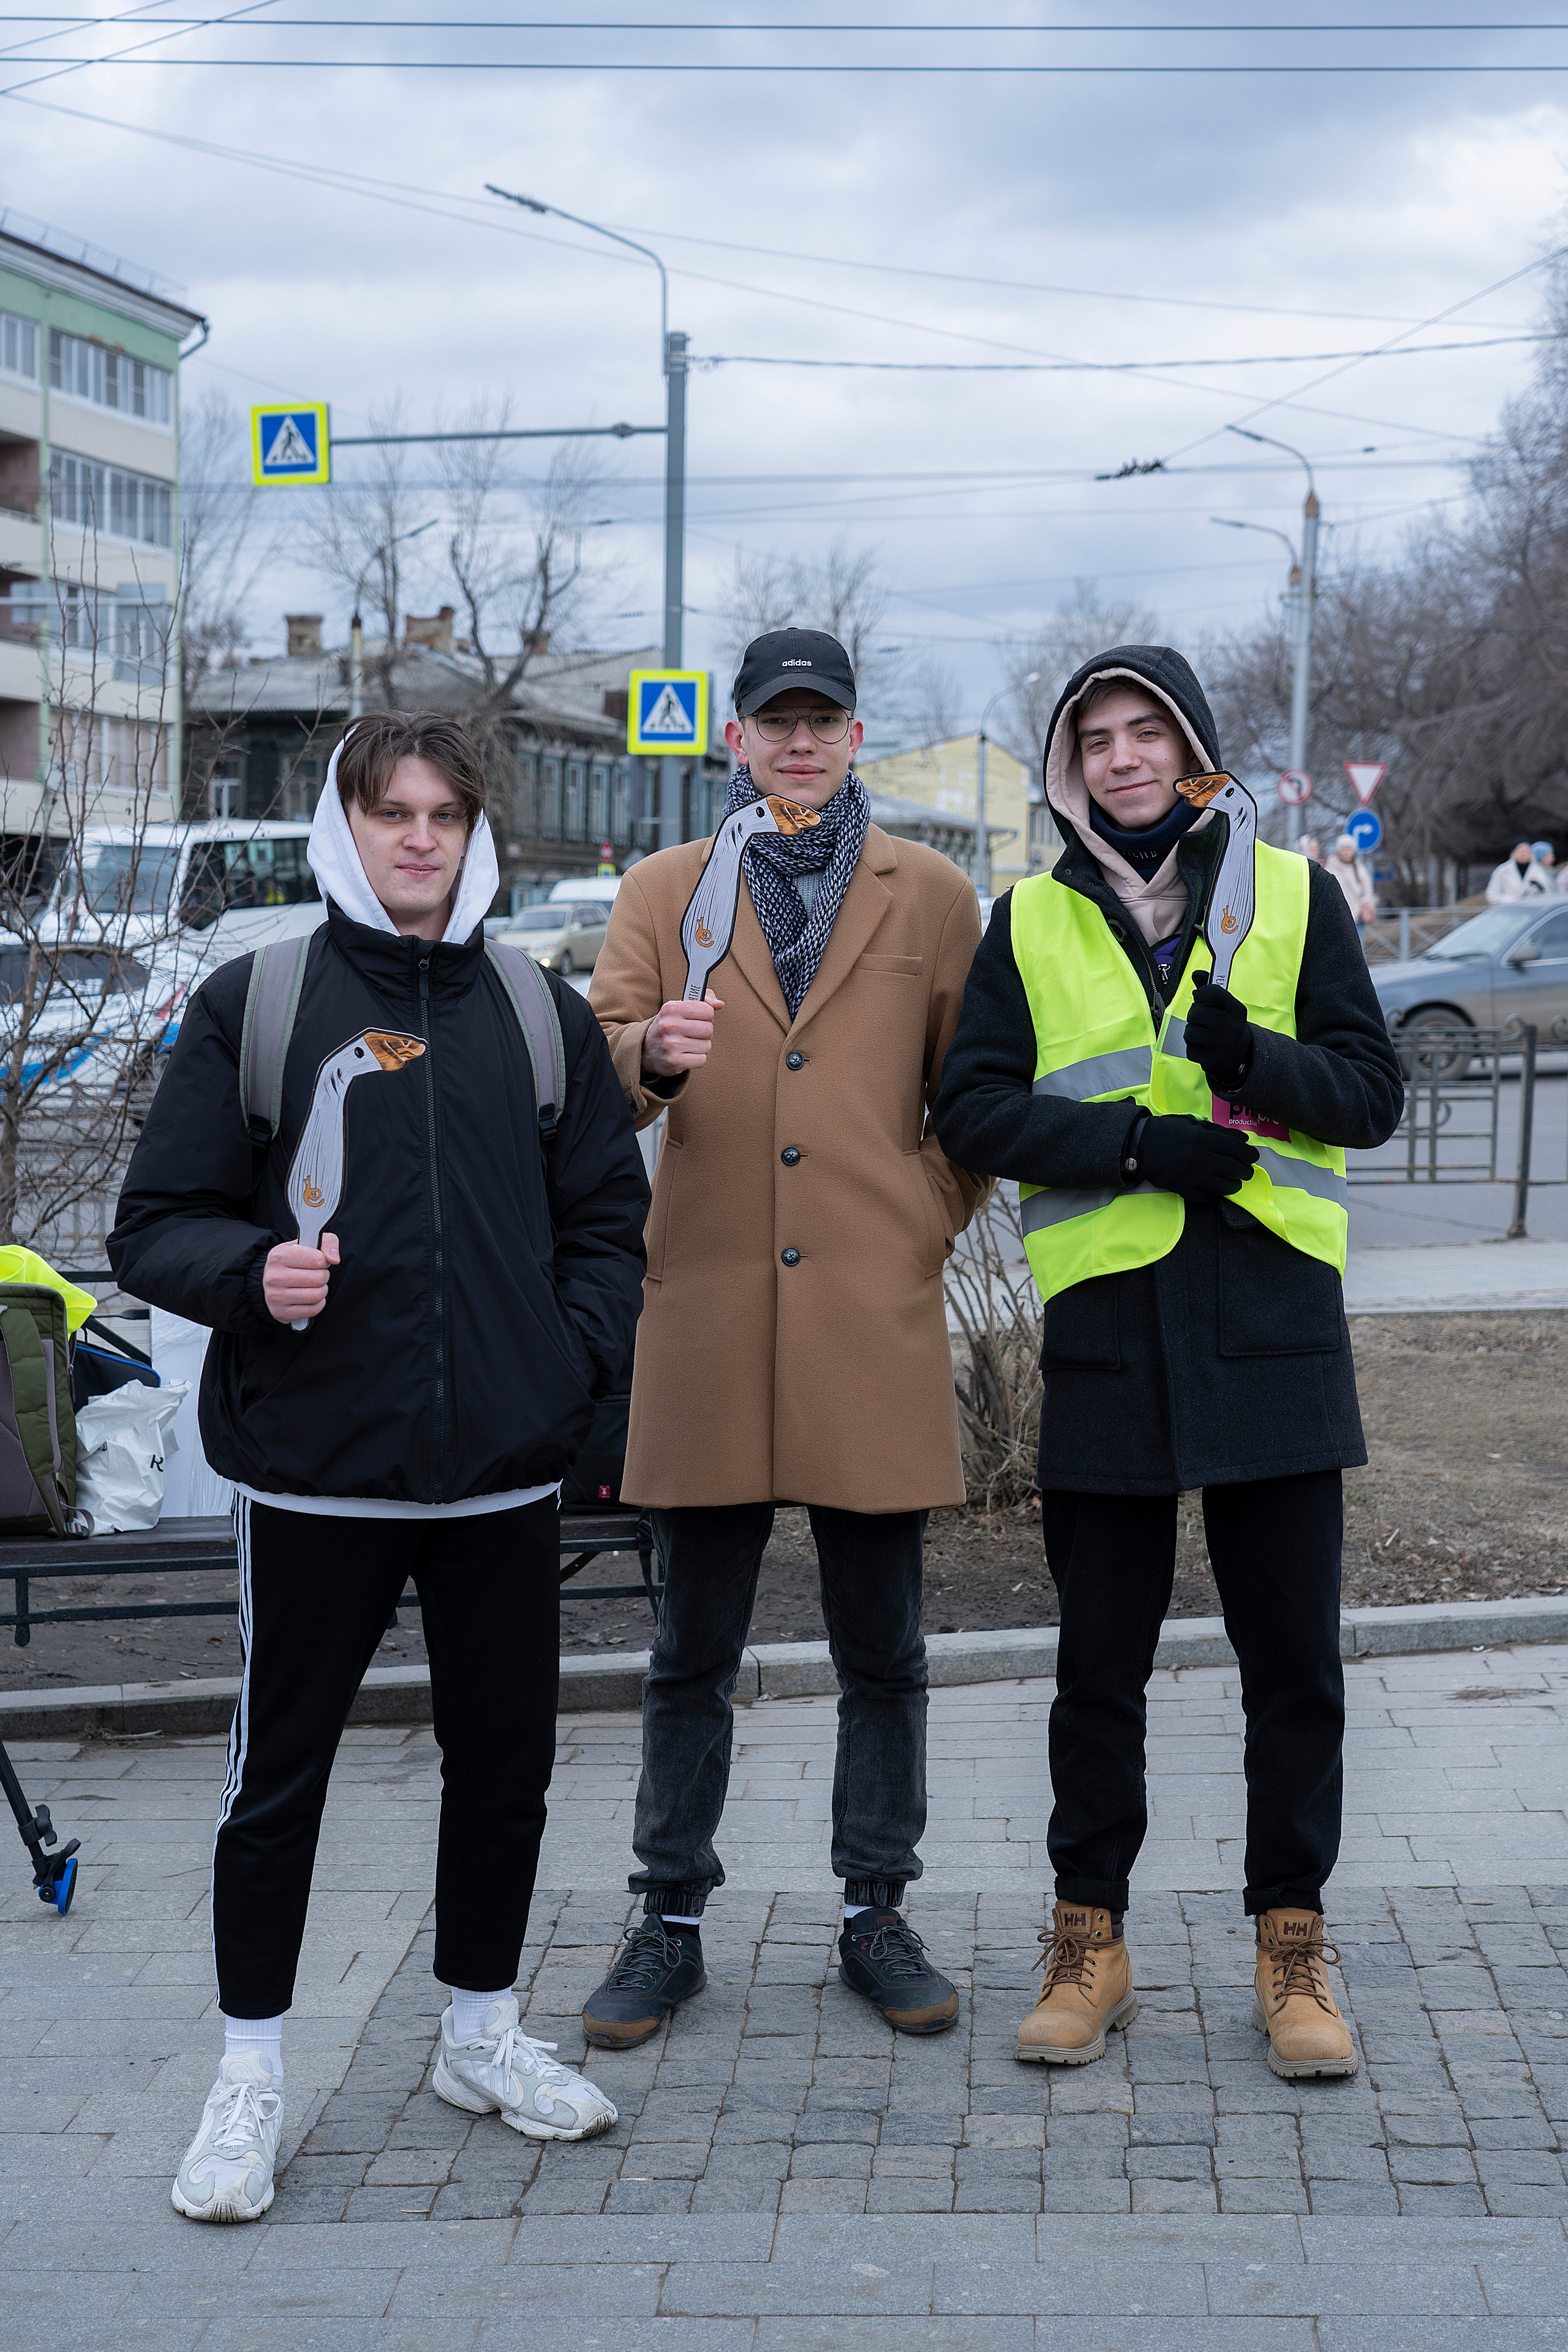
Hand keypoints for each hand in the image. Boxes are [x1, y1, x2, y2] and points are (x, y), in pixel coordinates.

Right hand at [264, 1233, 338, 1323]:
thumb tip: (334, 1258)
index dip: (324, 1261)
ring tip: (313, 1285)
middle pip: (319, 1278)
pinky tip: (309, 1297)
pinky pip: (313, 1310)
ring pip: (317, 1295)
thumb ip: (326, 1242)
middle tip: (316, 1274)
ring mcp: (276, 1296)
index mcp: (279, 1256)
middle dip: (323, 1276)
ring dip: (321, 1290)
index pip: (317, 1259)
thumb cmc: (291, 1262)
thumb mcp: (306, 1244)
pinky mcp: (281, 1312)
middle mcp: (274, 1276)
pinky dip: (317, 1303)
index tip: (318, 1261)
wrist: (270, 1282)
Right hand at [642, 991, 722, 1077]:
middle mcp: (669, 1025)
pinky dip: (697, 1059)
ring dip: (701, 1046)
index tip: (698, 1019)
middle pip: (708, 1029)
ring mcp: (670, 1045)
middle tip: (693, 1034)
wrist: (647, 1049)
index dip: (706, 1016)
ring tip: (688, 1044)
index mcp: (671, 1008)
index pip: (707, 1010)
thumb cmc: (669, 1026)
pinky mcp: (674, 1061)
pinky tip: (686, 1055)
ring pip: (706, 1045)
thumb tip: (720, 1004)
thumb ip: (703, 999)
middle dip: (705, 1033)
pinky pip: (702, 1060)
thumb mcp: (680, 1007)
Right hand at [1134, 1114, 1257, 1201]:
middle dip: (1246, 1172)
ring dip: (1234, 1186)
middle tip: (1246, 1171)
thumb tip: (1243, 1139)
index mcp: (1207, 1140)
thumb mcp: (1193, 1124)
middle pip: (1235, 1170)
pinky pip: (1205, 1197)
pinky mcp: (1183, 1188)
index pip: (1239, 1150)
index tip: (1253, 1157)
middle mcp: (1203, 1159)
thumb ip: (1219, 1131)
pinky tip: (1214, 1191)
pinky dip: (1213, 1195)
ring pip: (1224, 1187)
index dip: (1251, 1154)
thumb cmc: (1168, 1131)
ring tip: (1235, 1184)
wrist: (1140, 1146)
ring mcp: (1194, 1176)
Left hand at [1184, 979, 1253, 1088]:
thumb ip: (1211, 991)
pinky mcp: (1211, 1061)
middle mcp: (1230, 1026)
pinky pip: (1189, 1049)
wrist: (1242, 1058)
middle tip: (1206, 1022)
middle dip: (1195, 1016)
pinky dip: (1194, 1049)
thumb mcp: (1227, 1008)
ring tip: (1206, 1036)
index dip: (1201, 995)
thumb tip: (1196, 974)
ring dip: (1193, 1033)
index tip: (1204, 1000)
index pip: (1208, 991)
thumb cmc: (1229, 1027)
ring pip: (1189, 1031)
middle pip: (1194, 1012)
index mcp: (1236, 1009)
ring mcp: (1220, 1045)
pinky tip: (1206, 1048)